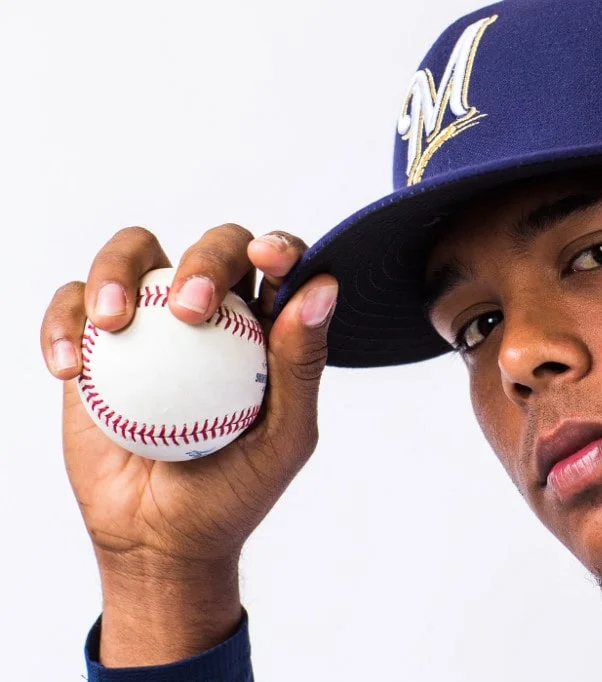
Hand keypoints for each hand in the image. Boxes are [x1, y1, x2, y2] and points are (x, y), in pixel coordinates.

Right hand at [40, 224, 336, 664]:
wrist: (161, 538)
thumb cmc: (234, 490)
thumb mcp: (284, 437)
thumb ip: (302, 363)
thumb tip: (323, 287)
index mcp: (267, 327)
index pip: (280, 266)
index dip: (279, 245)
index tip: (269, 258)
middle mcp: (213, 312)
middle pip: (211, 248)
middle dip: (205, 259)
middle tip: (190, 311)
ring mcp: (150, 320)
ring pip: (133, 254)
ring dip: (118, 271)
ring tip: (112, 324)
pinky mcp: (95, 341)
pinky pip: (72, 306)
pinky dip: (63, 325)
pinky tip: (71, 367)